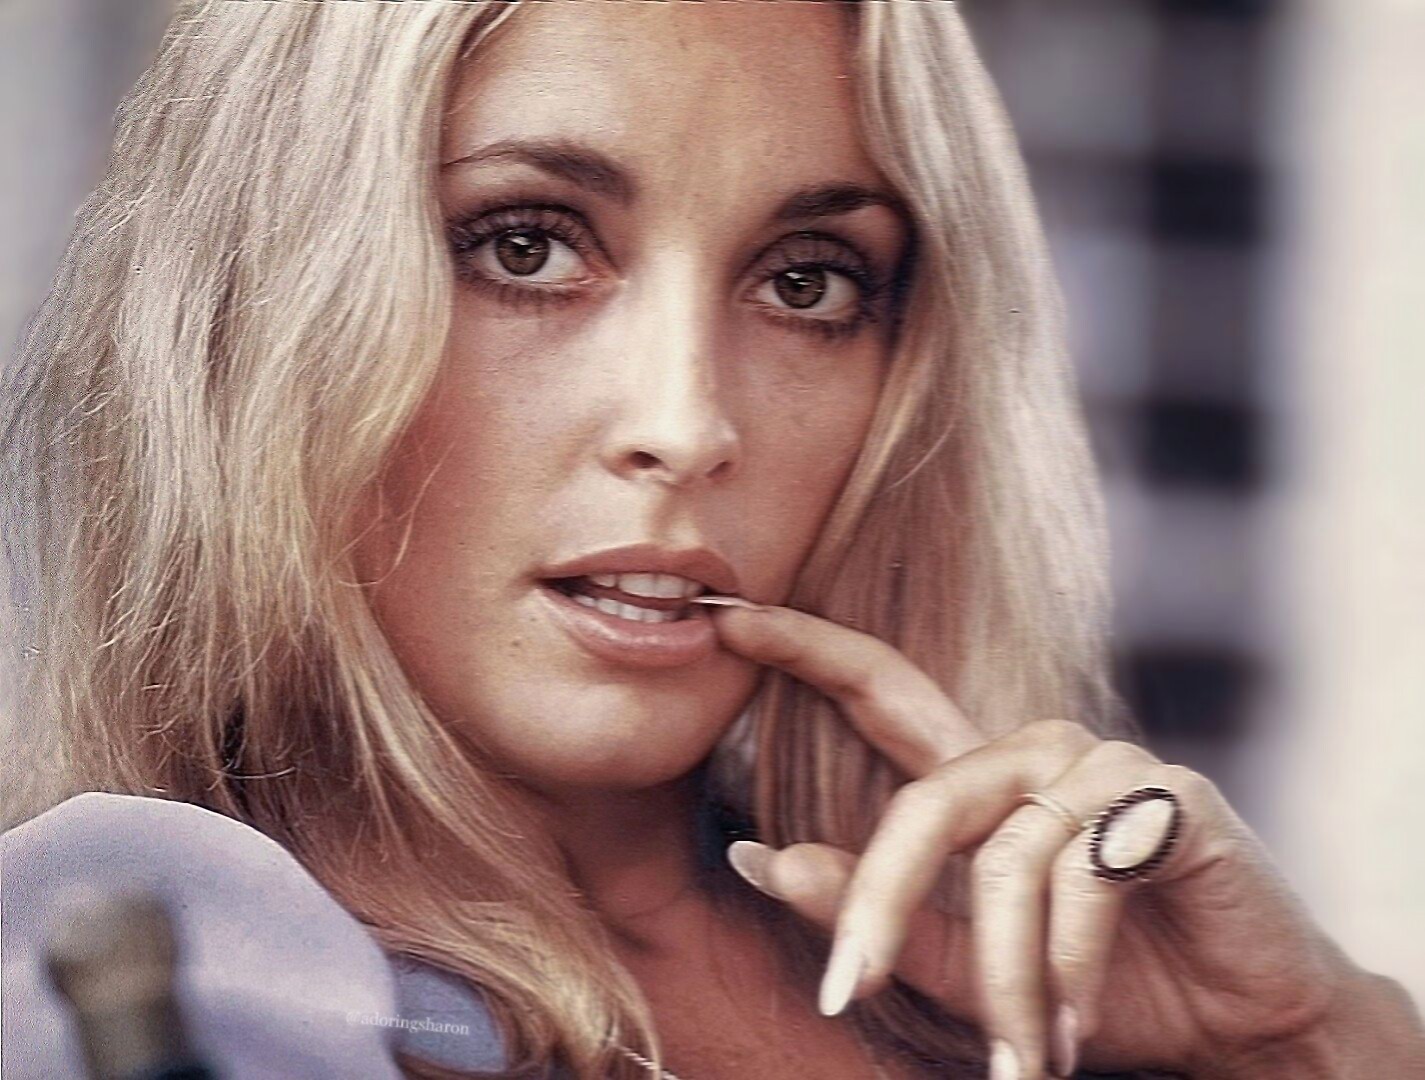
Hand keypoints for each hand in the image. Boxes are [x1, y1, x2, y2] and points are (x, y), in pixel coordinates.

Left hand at [702, 600, 1415, 1078]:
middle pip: (924, 803)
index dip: (806, 649)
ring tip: (1018, 1059)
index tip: (729, 617)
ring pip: (1004, 864)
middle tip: (848, 994)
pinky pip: (1082, 876)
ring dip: (1003, 982)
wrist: (1240, 1022)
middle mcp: (1036, 751)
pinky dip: (1066, 967)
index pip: (881, 691)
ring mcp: (1103, 765)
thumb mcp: (969, 964)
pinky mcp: (1169, 798)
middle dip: (879, 906)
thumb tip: (758, 859)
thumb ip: (875, 911)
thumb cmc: (1097, 984)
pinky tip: (1072, 1024)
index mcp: (981, 777)